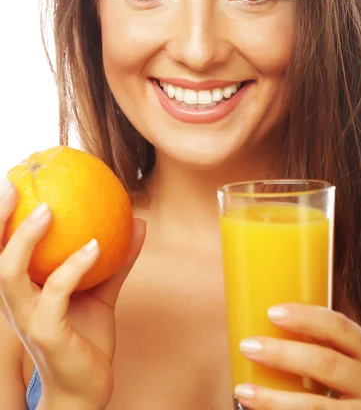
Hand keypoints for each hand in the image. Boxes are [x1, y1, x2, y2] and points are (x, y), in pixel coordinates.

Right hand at [0, 179, 145, 408]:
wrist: (86, 390)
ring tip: (48, 211)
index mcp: (24, 289)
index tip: (14, 179)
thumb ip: (117, 260)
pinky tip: (97, 246)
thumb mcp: (101, 292)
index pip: (3, 247)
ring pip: (10, 274)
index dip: (2, 217)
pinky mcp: (46, 334)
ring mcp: (27, 318)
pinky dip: (73, 267)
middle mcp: (16, 302)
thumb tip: (139, 222)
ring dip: (26, 240)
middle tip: (15, 183)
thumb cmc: (85, 339)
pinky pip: (55, 294)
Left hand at [234, 304, 360, 408]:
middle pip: (326, 363)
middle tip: (248, 346)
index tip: (271, 312)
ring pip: (315, 406)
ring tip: (243, 390)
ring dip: (274, 399)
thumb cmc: (342, 383)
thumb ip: (317, 342)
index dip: (306, 317)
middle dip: (282, 354)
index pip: (340, 326)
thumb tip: (260, 315)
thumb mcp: (343, 359)